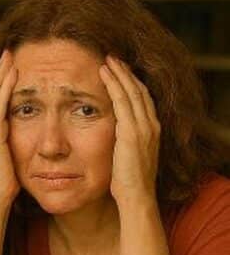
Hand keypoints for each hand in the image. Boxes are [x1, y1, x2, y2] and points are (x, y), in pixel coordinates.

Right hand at [0, 50, 20, 206]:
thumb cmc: (7, 181)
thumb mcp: (12, 155)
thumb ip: (15, 141)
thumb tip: (29, 133)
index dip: (1, 79)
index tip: (11, 63)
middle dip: (0, 69)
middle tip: (10, 51)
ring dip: (2, 72)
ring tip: (10, 56)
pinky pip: (0, 103)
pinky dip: (5, 87)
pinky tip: (13, 74)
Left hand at [99, 56, 159, 206]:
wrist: (136, 197)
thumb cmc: (127, 181)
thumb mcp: (127, 155)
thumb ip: (123, 140)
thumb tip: (111, 134)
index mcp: (151, 130)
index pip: (142, 99)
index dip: (131, 82)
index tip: (119, 69)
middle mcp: (151, 125)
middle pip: (139, 90)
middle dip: (126, 72)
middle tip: (112, 57)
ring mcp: (144, 128)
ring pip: (132, 91)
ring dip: (119, 73)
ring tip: (107, 59)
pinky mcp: (132, 132)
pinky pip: (122, 101)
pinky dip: (114, 84)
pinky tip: (104, 74)